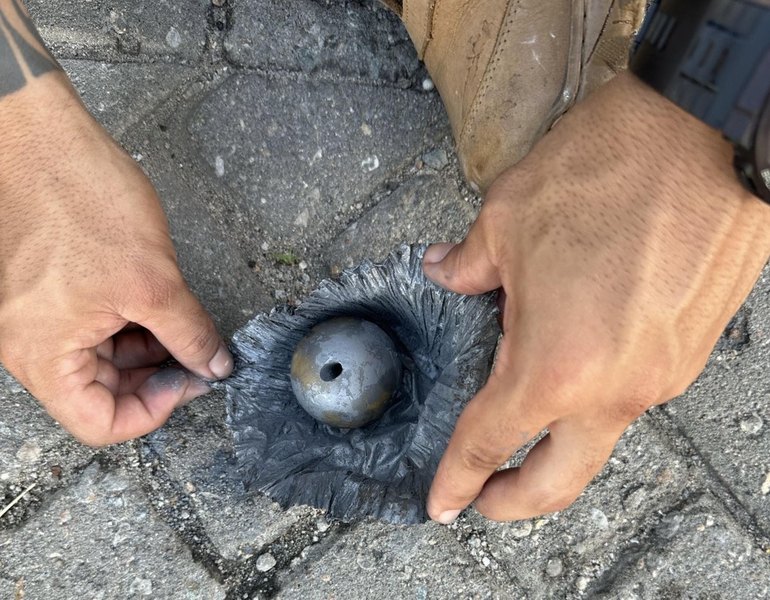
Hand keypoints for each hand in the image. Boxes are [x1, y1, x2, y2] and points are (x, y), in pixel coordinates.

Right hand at [0, 72, 231, 445]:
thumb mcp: (153, 280)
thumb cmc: (80, 197)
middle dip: (154, 373)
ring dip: (144, 347)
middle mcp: (28, 344)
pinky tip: (155, 302)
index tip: (191, 380)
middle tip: (196, 351)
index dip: (154, 410)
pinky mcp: (43, 291)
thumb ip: (190, 334)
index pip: (99, 423)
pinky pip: (88, 327)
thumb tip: (214, 366)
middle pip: (100, 391)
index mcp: (42, 354)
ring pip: (98, 359)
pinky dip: (126, 323)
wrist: (38, 135)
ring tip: (178, 319)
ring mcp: (33, 318)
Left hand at [423, 72, 769, 522]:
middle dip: (514, 500)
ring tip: (522, 412)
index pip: (490, 441)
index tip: (444, 501)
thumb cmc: (608, 170)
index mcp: (555, 366)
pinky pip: (631, 395)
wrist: (702, 132)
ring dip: (556, 440)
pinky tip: (574, 360)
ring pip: (598, 437)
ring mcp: (662, 375)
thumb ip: (466, 266)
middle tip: (484, 496)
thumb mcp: (506, 219)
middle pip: (559, 481)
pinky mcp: (691, 351)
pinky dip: (593, 395)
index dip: (459, 477)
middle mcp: (615, 388)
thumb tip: (444, 272)